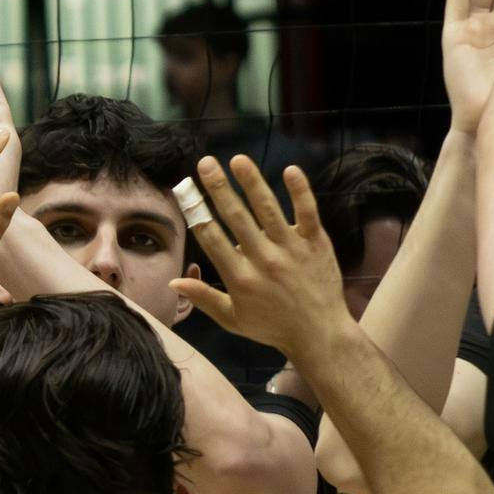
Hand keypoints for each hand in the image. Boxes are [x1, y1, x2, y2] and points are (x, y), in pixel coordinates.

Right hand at [171, 155, 352, 357]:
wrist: (320, 334)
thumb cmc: (273, 328)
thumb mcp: (233, 319)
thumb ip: (203, 298)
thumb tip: (173, 282)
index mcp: (240, 280)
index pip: (212, 239)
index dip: (196, 212)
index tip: (185, 190)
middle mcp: (264, 261)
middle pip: (236, 218)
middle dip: (219, 188)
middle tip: (206, 163)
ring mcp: (291, 250)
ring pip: (268, 210)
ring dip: (252, 182)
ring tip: (238, 159)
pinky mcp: (316, 243)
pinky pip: (307, 212)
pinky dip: (299, 191)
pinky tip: (290, 170)